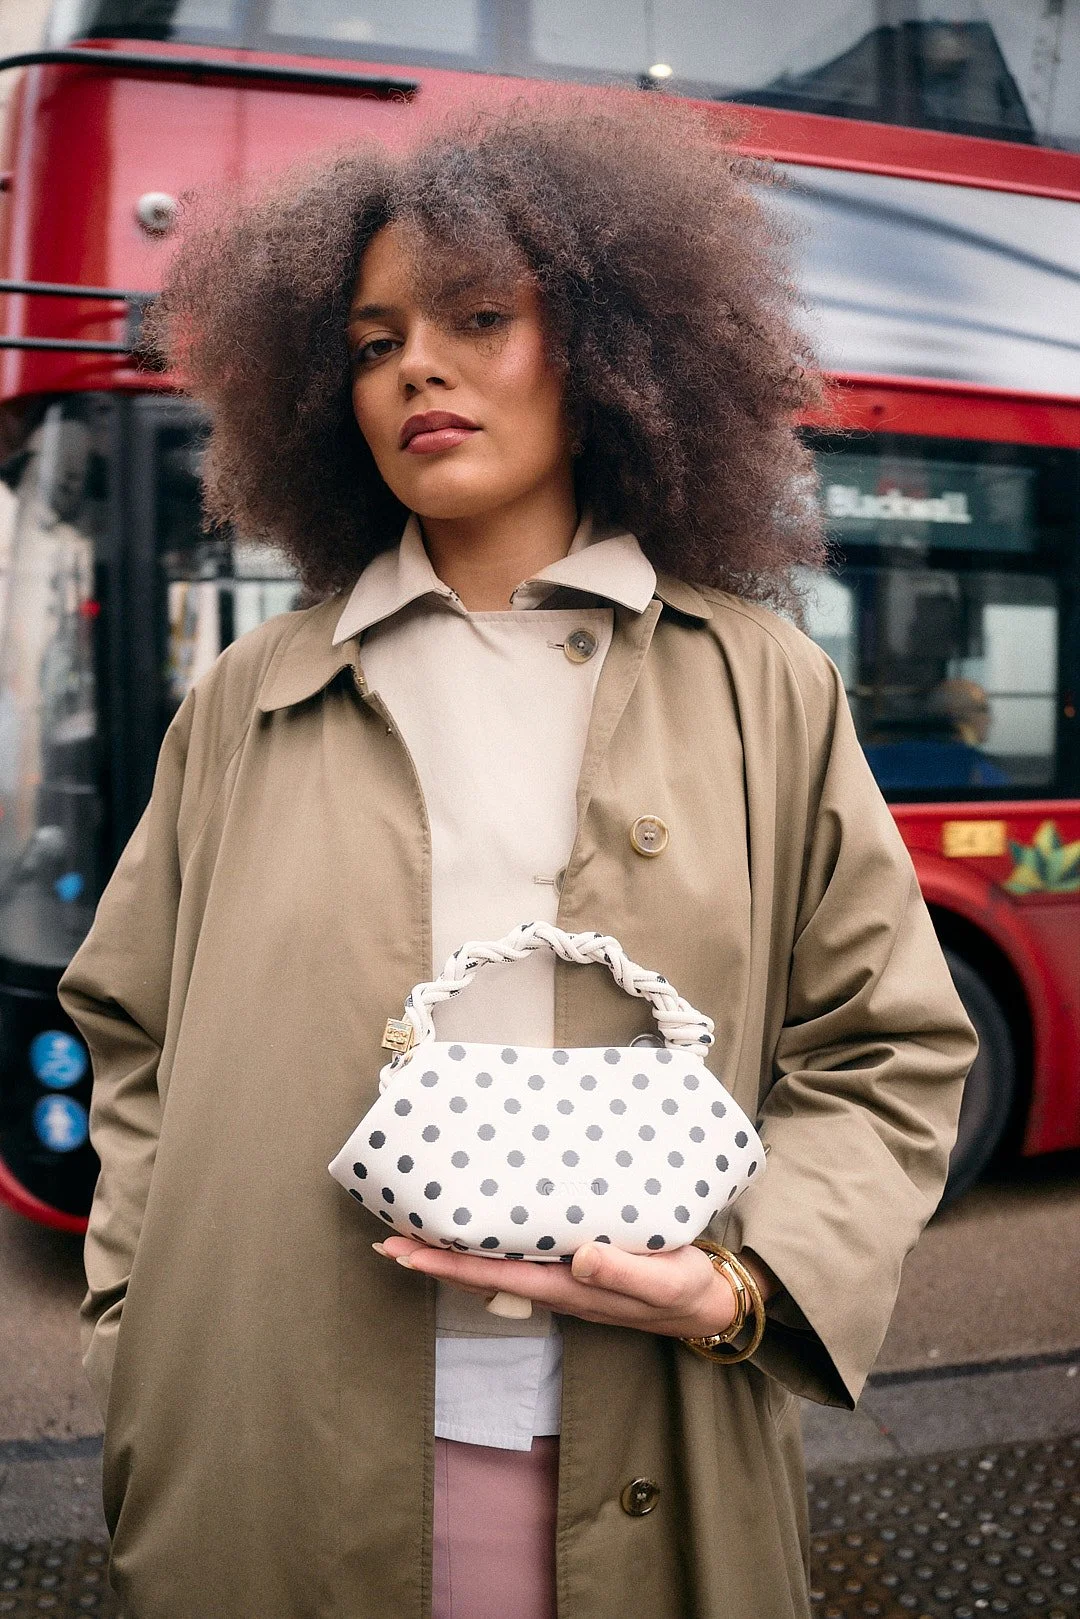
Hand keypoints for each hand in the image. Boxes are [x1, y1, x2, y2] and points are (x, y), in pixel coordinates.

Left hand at [372, 1234, 741, 1338]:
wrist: (707, 1304)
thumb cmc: (686, 1290)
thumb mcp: (664, 1282)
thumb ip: (623, 1273)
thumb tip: (578, 1256)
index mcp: (570, 1289)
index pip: (495, 1276)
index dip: (447, 1265)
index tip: (406, 1252)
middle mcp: (556, 1286)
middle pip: (482, 1275)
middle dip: (434, 1259)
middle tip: (387, 1239)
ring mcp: (563, 1279)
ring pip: (496, 1266)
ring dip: (453, 1253)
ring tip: (415, 1232)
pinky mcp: (575, 1265)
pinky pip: (518, 1255)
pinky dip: (487, 1244)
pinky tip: (477, 1229)